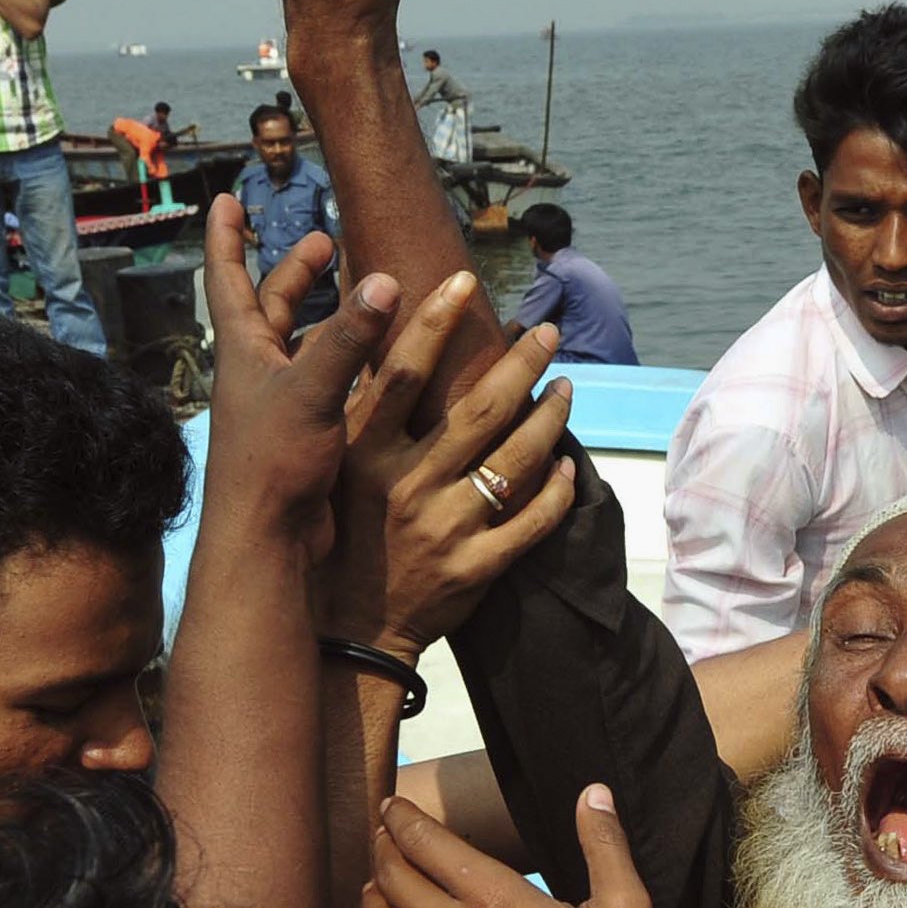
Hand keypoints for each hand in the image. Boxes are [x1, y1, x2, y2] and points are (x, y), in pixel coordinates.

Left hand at [198, 193, 395, 557]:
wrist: (264, 540)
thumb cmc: (272, 462)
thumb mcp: (311, 391)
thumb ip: (349, 338)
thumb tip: (384, 281)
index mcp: (244, 351)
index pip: (228, 278)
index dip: (226, 237)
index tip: (226, 199)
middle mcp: (257, 371)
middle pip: (273, 306)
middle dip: (295, 272)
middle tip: (324, 243)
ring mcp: (279, 403)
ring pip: (303, 344)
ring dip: (328, 316)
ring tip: (364, 294)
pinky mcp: (302, 433)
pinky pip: (326, 382)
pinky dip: (349, 364)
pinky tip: (378, 362)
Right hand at [318, 276, 577, 659]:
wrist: (351, 627)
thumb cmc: (344, 534)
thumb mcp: (337, 468)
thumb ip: (363, 412)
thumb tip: (379, 338)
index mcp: (365, 454)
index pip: (403, 373)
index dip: (434, 322)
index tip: (465, 280)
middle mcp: (406, 486)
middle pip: (479, 410)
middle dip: (522, 364)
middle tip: (549, 332)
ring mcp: (445, 528)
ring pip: (516, 459)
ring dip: (550, 418)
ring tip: (567, 387)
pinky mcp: (476, 567)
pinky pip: (532, 521)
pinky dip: (557, 490)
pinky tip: (568, 465)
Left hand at [366, 786, 664, 907]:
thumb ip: (605, 846)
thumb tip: (593, 793)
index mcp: (498, 901)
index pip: (429, 845)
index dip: (404, 820)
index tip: (393, 806)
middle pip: (394, 880)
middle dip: (383, 850)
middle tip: (382, 838)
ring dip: (374, 900)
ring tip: (376, 887)